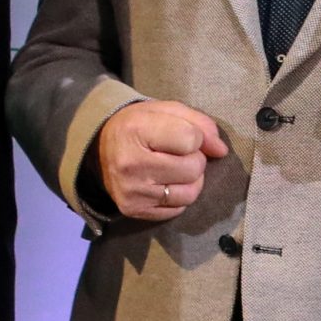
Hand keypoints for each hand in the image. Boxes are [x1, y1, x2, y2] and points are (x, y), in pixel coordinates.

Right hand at [98, 99, 229, 220]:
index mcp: (137, 130)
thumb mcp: (166, 111)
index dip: (196, 137)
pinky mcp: (133, 210)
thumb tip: (221, 151)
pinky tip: (165, 183)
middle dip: (194, 159)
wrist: (99, 149)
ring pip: (190, 193)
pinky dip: (178, 197)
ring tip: (175, 169)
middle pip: (194, 168)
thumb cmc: (138, 126)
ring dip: (191, 180)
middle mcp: (131, 164)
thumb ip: (199, 124)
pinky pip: (177, 209)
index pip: (191, 139)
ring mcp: (131, 191)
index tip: (182, 135)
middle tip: (178, 154)